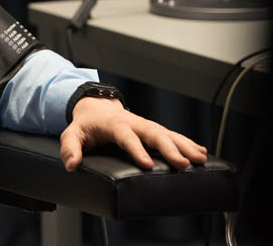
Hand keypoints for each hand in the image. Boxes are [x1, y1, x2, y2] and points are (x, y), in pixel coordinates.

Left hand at [59, 97, 206, 171]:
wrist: (96, 107)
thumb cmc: (85, 124)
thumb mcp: (72, 133)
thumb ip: (70, 148)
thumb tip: (72, 165)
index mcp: (114, 125)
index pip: (126, 137)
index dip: (136, 150)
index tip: (147, 165)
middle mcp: (134, 123)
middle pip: (153, 134)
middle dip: (169, 148)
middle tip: (183, 164)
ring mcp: (145, 125)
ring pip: (167, 133)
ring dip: (184, 145)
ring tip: (200, 159)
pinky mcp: (153, 129)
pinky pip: (172, 135)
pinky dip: (187, 143)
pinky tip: (202, 153)